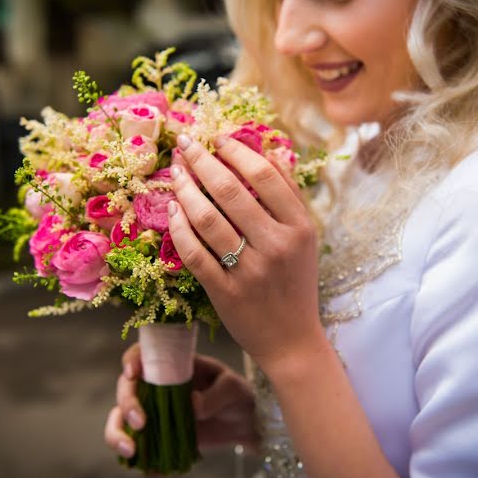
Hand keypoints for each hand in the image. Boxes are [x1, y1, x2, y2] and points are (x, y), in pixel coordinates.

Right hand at [104, 343, 258, 458]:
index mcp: (172, 364)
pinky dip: (139, 458)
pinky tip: (150, 469)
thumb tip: (193, 405)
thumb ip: (214, 395)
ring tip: (130, 451)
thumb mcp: (233, 389)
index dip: (132, 360)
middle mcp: (156, 385)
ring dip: (117, 433)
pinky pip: (138, 445)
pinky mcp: (157, 434)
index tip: (133, 373)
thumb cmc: (237, 395)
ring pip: (121, 418)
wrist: (244, 421)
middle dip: (127, 404)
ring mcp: (154, 410)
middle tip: (140, 423)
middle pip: (126, 388)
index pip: (143, 354)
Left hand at [166, 134, 323, 373]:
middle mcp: (275, 247)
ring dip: (185, 189)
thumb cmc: (295, 283)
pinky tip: (172, 209)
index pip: (265, 176)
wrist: (292, 340)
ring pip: (206, 219)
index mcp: (299, 229)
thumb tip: (268, 152)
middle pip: (230, 191)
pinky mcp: (224, 292)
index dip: (237, 151)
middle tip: (185, 143)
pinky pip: (193, 252)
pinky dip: (179, 227)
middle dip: (202, 161)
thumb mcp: (305, 238)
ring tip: (175, 172)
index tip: (218, 137)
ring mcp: (248, 271)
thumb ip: (289, 196)